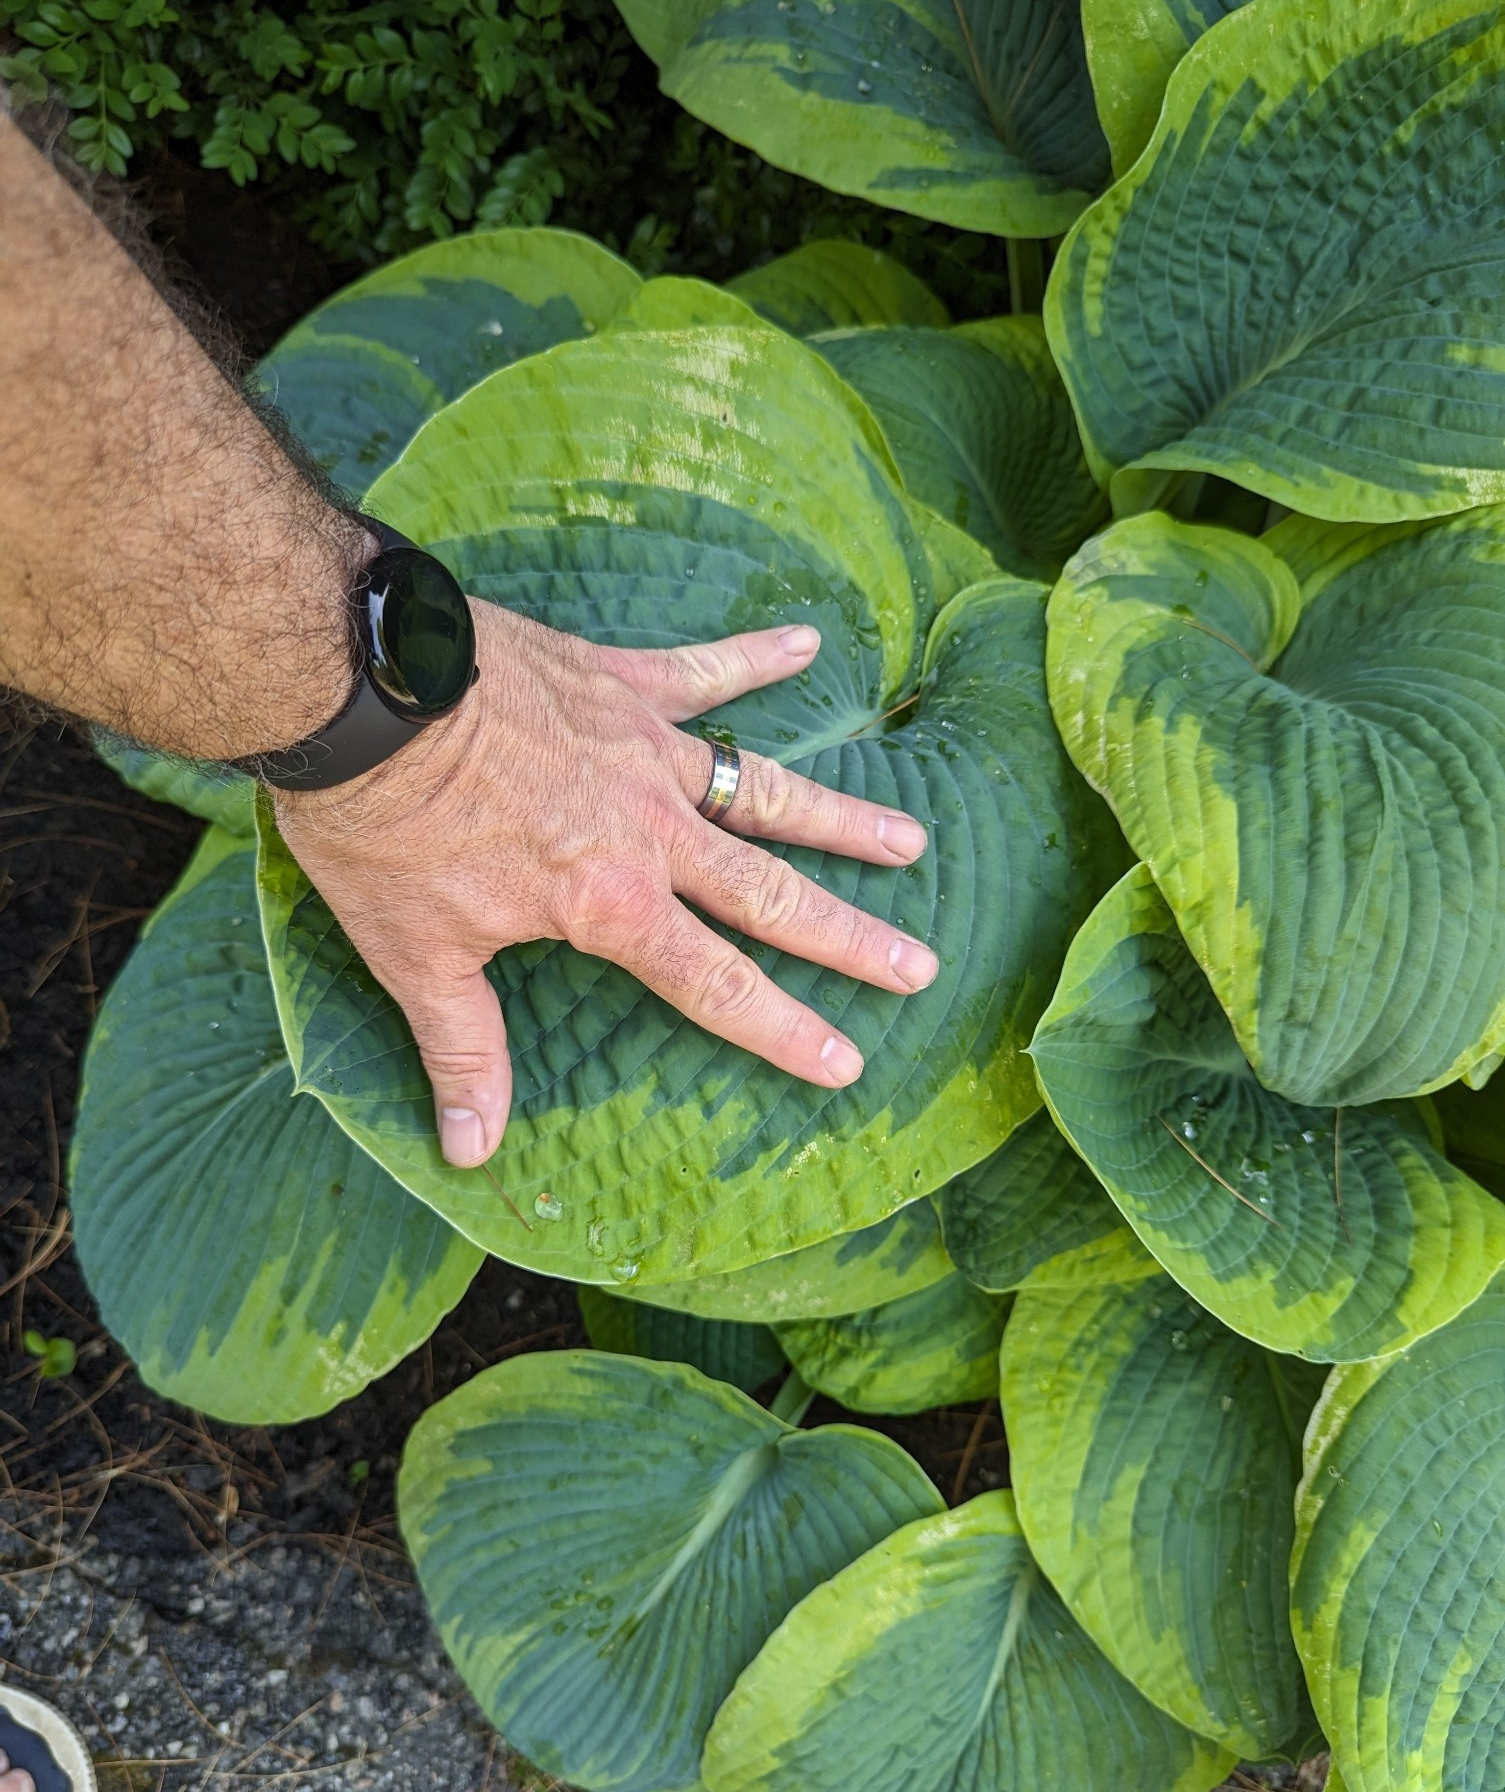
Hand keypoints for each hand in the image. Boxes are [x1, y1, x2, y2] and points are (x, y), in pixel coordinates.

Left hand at [276, 602, 937, 1168]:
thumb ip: (463, 1050)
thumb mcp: (415, 956)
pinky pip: (704, 670)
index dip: (784, 1030)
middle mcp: (651, 831)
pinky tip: (810, 641)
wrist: (362, 690)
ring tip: (908, 840)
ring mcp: (645, 749)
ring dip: (839, 818)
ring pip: (765, 789)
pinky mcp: (620, 680)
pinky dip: (756, 656)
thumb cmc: (382, 829)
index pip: (716, 984)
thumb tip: (473, 1150)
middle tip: (917, 964)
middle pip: (772, 894)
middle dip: (849, 937)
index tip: (846, 1062)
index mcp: (611, 905)